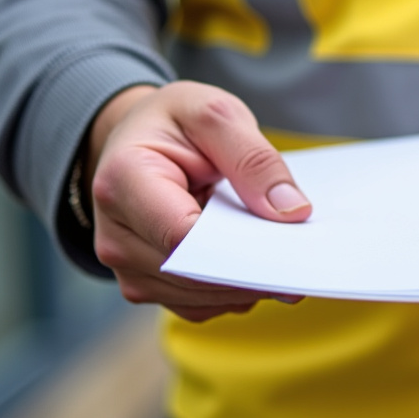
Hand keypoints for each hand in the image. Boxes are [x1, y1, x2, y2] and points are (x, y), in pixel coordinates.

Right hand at [87, 81, 311, 320]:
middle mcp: (114, 234)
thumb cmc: (175, 123)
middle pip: (192, 274)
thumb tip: (292, 213)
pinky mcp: (146, 285)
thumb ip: (254, 159)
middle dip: (251, 270)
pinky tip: (253, 261)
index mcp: (122, 180)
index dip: (237, 249)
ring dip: (246, 284)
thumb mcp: (217, 113)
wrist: (140, 139)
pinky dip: (233, 289)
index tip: (288, 249)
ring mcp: (127, 267)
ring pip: (200, 297)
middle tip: (304, 259)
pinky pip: (200, 304)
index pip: (181, 235)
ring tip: (279, 253)